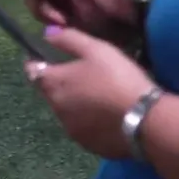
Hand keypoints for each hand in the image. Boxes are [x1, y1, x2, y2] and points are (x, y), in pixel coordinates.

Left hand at [26, 26, 156, 158]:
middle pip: (49, 92)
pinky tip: (107, 116)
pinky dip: (89, 121)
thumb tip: (47, 34)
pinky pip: (83, 129)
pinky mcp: (89, 145)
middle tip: (79, 75)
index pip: (32, 70)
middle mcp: (56, 109)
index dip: (36, 62)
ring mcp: (71, 130)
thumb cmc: (117, 78)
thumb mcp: (95, 49)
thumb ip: (68, 39)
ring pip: (66, 112)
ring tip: (96, 96)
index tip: (44, 56)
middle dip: (59, 83)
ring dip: (74, 103)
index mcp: (53, 83)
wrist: (146, 120)